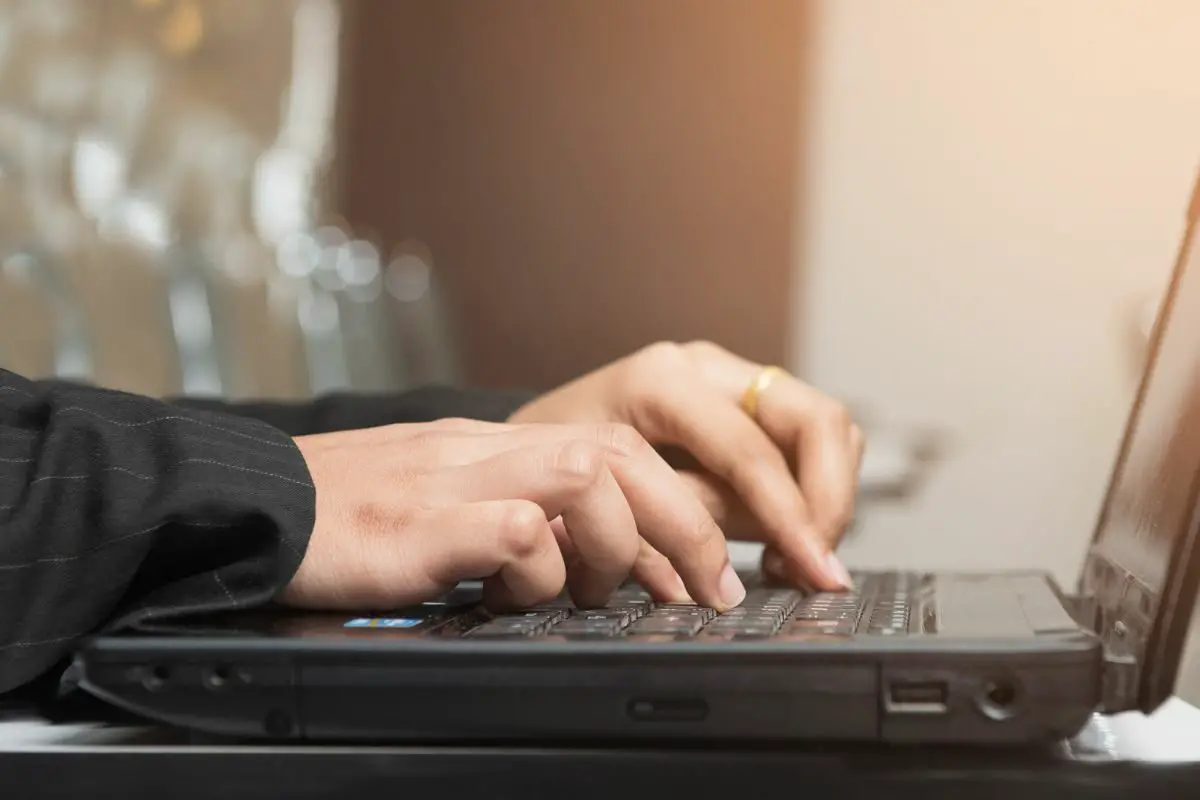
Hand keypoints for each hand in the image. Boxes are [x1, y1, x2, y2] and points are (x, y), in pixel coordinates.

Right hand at [281, 418, 746, 612]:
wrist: (249, 501)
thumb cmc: (344, 514)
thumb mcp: (442, 502)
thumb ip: (512, 518)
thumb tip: (588, 563)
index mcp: (494, 444)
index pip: (615, 448)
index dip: (677, 509)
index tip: (702, 572)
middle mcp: (485, 449)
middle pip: (619, 454)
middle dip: (681, 525)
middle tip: (700, 592)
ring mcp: (453, 480)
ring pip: (583, 476)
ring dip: (613, 545)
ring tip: (586, 595)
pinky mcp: (417, 525)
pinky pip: (509, 527)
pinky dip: (538, 564)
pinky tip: (518, 591)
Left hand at [507, 341, 863, 590]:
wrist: (527, 444)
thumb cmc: (549, 470)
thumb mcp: (599, 501)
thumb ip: (673, 525)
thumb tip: (733, 568)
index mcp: (661, 380)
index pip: (752, 450)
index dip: (793, 515)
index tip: (813, 570)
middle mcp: (703, 367)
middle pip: (816, 419)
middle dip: (830, 500)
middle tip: (817, 567)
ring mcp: (727, 378)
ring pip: (824, 428)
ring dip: (824, 498)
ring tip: (787, 561)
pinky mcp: (741, 404)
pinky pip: (805, 442)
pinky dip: (809, 492)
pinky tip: (774, 542)